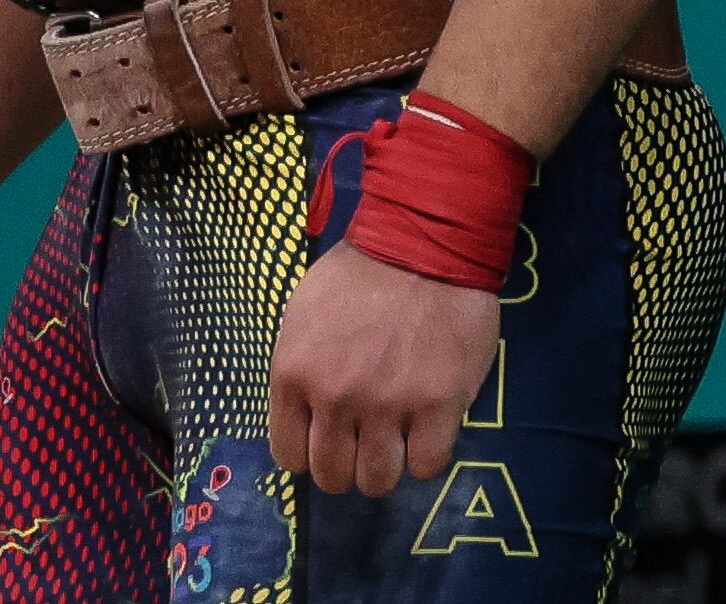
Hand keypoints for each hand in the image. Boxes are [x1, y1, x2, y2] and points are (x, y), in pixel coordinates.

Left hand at [266, 241, 499, 497]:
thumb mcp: (303, 313)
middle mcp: (334, 397)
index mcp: (294, 373)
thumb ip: (300, 368)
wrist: (422, 244)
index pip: (288, 454)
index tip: (326, 440)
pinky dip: (426, 456)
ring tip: (395, 442)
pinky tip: (427, 432)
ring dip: (385, 467)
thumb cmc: (360, 272)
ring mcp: (387, 405)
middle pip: (333, 475)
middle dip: (347, 466)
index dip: (309, 452)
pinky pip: (426, 466)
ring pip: (378, 480)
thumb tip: (304, 412)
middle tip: (363, 443)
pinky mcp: (437, 406)